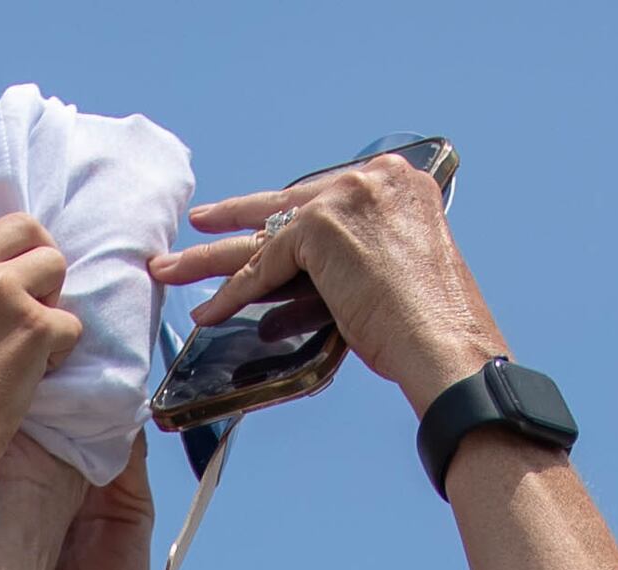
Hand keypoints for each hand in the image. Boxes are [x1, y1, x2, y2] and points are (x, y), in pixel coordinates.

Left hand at [149, 153, 507, 413]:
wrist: (445, 344)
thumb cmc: (430, 326)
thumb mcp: (394, 271)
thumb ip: (351, 258)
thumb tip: (288, 288)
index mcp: (398, 181)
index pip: (323, 195)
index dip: (283, 214)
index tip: (255, 221)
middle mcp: (373, 178)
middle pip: (288, 205)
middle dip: (237, 220)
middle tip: (200, 224)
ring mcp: (346, 197)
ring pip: (265, 231)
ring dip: (213, 257)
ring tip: (171, 267)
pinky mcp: (321, 227)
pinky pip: (263, 264)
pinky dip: (234, 291)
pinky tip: (208, 309)